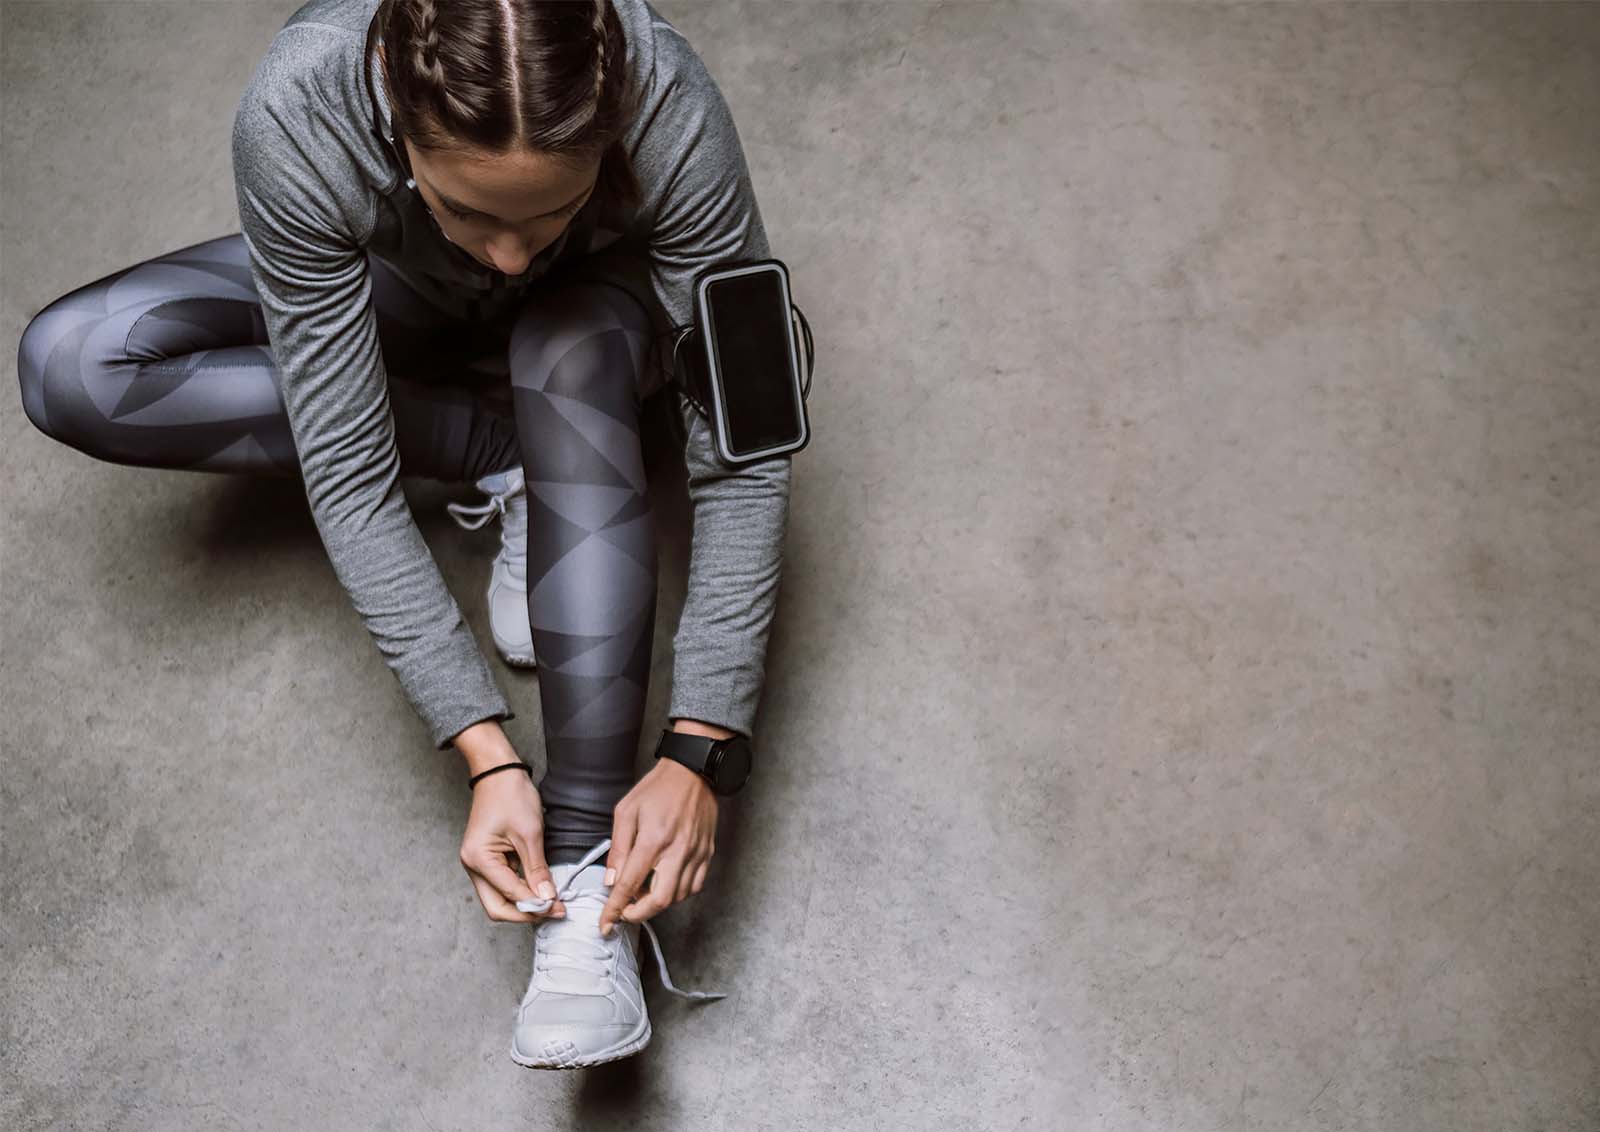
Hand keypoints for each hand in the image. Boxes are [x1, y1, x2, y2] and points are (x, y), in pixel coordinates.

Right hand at [459, 769, 566, 922]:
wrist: (499, 773)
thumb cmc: (511, 796)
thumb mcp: (530, 834)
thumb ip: (537, 869)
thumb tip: (547, 898)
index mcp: (478, 859)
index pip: (510, 894)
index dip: (535, 905)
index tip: (559, 908)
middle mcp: (473, 866)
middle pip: (497, 907)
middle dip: (525, 914)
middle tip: (554, 912)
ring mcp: (478, 864)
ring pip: (499, 899)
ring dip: (524, 904)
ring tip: (551, 902)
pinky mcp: (487, 860)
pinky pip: (503, 884)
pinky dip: (521, 890)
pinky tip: (540, 888)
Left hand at [599, 757, 717, 937]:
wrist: (693, 771)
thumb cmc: (658, 788)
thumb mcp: (626, 811)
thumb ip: (618, 848)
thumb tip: (612, 880)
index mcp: (653, 839)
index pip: (630, 884)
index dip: (615, 908)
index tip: (606, 924)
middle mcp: (677, 850)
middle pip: (660, 900)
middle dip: (639, 914)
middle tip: (625, 911)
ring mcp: (696, 853)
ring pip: (678, 896)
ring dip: (657, 903)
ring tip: (643, 892)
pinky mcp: (708, 853)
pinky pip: (695, 886)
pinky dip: (678, 893)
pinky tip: (666, 884)